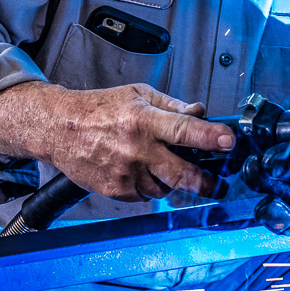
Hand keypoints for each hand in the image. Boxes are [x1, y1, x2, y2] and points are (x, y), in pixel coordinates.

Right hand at [0, 81, 233, 201]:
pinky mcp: (116, 190)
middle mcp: (136, 149)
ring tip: (161, 164)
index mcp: (144, 120)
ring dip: (172, 181)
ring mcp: (125, 173)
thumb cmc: (100, 108)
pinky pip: (145, 195)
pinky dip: (150, 186)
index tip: (230, 142)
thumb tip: (201, 113)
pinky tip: (140, 170)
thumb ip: (172, 106)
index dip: (210, 137)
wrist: (59, 129)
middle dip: (204, 181)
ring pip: (164, 188)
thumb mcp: (138, 95)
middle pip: (180, 173)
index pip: (185, 130)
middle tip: (215, 183)